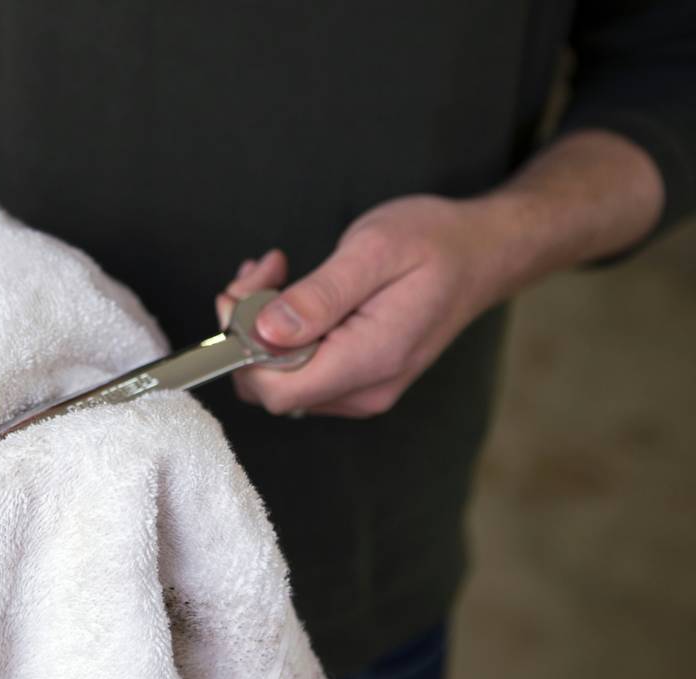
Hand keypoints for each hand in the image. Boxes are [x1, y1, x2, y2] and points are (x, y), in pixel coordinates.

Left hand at [215, 195, 525, 416]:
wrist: (483, 251)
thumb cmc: (437, 242)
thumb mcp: (375, 251)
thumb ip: (320, 295)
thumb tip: (266, 332)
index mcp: (370, 360)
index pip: (277, 390)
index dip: (242, 349)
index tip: (241, 296)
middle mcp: (362, 389)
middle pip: (269, 386)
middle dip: (246, 329)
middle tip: (259, 274)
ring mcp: (360, 388)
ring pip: (277, 375)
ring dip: (260, 323)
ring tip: (275, 270)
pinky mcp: (354, 376)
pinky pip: (297, 365)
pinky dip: (278, 328)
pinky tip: (285, 287)